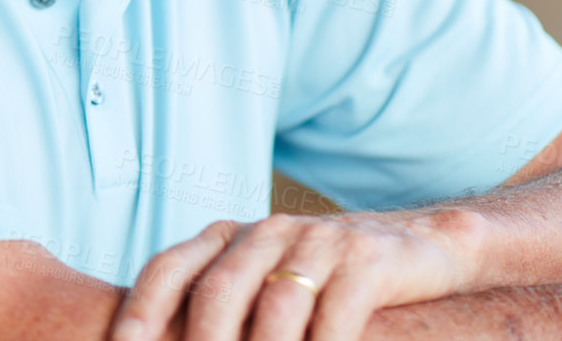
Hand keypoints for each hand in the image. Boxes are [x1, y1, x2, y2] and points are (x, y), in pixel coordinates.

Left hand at [109, 210, 481, 340]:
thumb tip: (165, 339)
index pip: (170, 267)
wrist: (422, 244)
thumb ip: (223, 302)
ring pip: (276, 308)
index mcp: (230, 236)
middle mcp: (267, 232)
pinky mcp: (367, 261)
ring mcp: (317, 242)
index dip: (140, 308)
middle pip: (217, 291)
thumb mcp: (268, 277)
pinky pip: (336, 314)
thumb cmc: (326, 277)